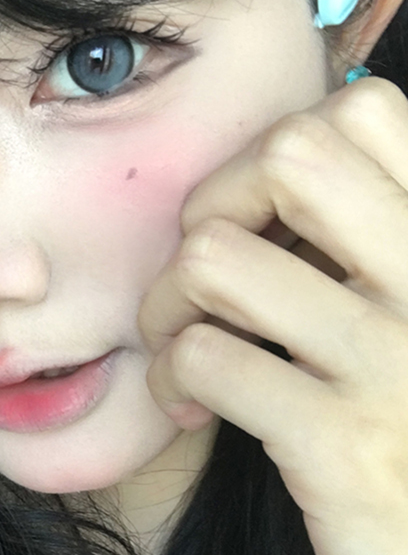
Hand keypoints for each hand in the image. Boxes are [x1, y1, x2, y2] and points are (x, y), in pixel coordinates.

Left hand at [138, 77, 407, 554]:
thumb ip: (371, 247)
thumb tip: (273, 171)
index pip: (367, 108)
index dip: (276, 148)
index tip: (255, 219)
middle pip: (292, 155)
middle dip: (215, 202)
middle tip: (206, 272)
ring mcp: (398, 364)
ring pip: (219, 258)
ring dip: (169, 300)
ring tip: (181, 344)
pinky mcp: (340, 446)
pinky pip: (204, 358)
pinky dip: (169, 377)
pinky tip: (190, 407)